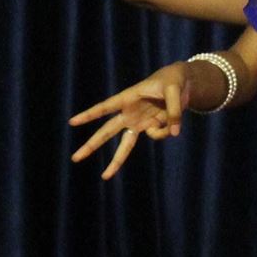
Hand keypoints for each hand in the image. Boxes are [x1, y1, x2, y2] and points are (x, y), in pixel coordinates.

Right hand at [68, 64, 194, 179]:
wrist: (183, 82)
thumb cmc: (174, 80)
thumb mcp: (175, 90)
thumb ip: (174, 111)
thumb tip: (174, 133)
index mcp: (128, 98)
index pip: (105, 108)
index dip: (89, 115)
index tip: (72, 122)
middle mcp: (129, 113)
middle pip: (107, 132)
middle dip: (91, 145)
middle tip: (75, 158)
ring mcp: (139, 122)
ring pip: (124, 145)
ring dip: (115, 162)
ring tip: (104, 177)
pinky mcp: (151, 128)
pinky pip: (158, 136)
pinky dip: (168, 130)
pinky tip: (173, 120)